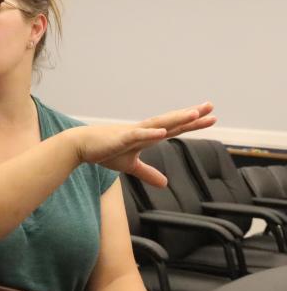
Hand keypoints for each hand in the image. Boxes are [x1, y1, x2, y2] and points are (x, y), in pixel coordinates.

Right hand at [66, 102, 214, 186]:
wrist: (80, 145)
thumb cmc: (104, 152)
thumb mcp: (130, 166)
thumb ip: (148, 173)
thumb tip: (165, 184)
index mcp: (147, 136)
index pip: (174, 128)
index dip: (192, 124)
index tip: (211, 117)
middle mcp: (143, 131)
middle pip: (171, 121)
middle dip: (191, 115)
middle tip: (211, 106)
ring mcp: (132, 133)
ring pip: (158, 124)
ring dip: (176, 119)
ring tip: (194, 115)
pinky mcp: (120, 138)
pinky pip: (137, 135)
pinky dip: (150, 133)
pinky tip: (163, 131)